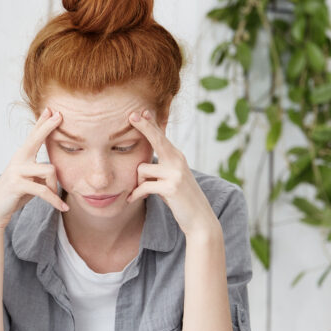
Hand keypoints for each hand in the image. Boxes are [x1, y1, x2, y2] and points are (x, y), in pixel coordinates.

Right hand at [0, 107, 67, 230]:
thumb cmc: (14, 196)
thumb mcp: (30, 182)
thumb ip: (41, 173)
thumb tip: (55, 170)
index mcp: (21, 157)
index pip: (33, 136)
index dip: (42, 123)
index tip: (51, 110)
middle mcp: (17, 160)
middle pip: (35, 139)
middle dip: (48, 126)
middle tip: (59, 115)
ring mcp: (16, 171)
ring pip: (49, 170)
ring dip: (55, 187)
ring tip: (56, 199)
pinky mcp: (17, 184)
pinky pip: (44, 190)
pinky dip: (54, 200)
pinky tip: (62, 207)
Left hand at [126, 110, 218, 236]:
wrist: (199, 219)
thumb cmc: (180, 198)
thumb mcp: (171, 179)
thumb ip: (160, 168)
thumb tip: (141, 163)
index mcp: (177, 157)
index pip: (161, 137)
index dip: (150, 124)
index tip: (140, 112)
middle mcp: (178, 161)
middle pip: (157, 139)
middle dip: (144, 126)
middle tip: (131, 115)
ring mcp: (176, 173)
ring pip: (141, 169)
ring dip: (138, 182)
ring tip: (142, 191)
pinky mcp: (171, 187)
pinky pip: (143, 186)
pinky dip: (136, 194)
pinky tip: (132, 199)